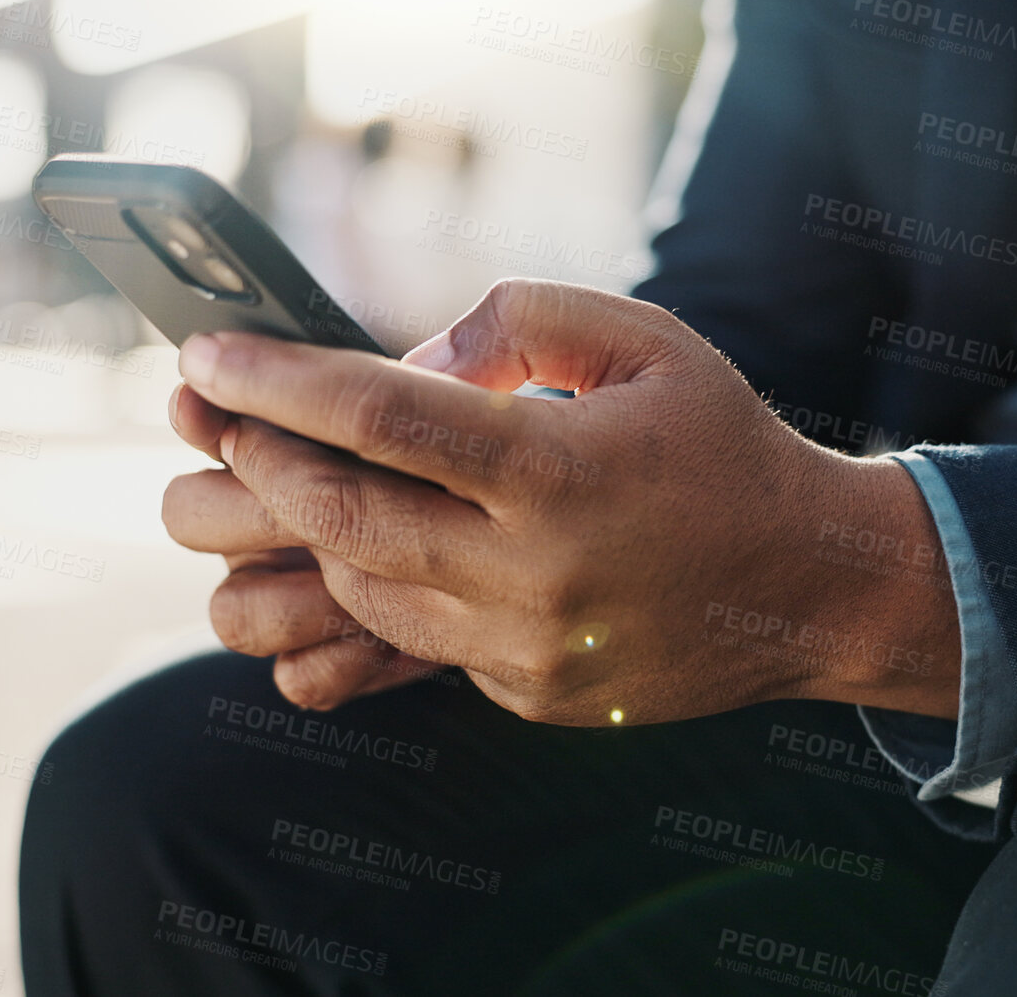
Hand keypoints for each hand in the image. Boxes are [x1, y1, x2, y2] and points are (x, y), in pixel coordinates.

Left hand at [165, 279, 961, 724]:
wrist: (812, 586)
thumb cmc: (723, 444)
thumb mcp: (645, 339)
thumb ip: (517, 322)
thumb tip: (406, 368)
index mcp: (560, 470)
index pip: (380, 420)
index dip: (277, 383)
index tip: (205, 355)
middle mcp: (536, 572)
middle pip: (344, 522)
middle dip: (262, 466)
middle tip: (219, 422)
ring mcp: (530, 649)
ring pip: (365, 593)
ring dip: (314, 532)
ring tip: (295, 477)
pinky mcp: (530, 694)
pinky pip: (420, 643)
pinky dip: (389, 586)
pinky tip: (391, 544)